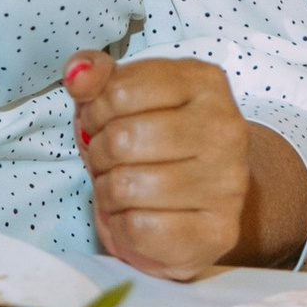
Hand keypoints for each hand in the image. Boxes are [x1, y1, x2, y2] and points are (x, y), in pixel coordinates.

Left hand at [62, 51, 265, 277]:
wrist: (206, 198)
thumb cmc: (158, 144)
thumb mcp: (126, 100)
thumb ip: (100, 79)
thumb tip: (78, 74)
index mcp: (204, 82)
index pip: (118, 92)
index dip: (95, 112)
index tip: (104, 123)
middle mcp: (225, 128)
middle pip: (121, 139)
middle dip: (99, 155)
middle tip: (110, 161)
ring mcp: (227, 182)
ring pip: (126, 186)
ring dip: (107, 193)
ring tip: (122, 190)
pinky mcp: (218, 231)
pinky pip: (138, 228)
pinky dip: (121, 227)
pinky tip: (135, 218)